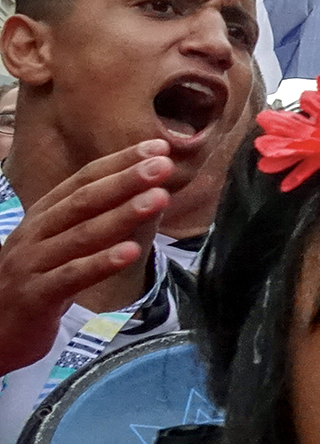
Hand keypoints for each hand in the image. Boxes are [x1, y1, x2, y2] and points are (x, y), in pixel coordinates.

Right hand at [0, 141, 172, 374]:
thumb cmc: (34, 284)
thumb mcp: (59, 248)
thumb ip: (90, 223)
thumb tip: (140, 198)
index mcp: (42, 218)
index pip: (83, 181)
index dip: (119, 163)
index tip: (158, 148)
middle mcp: (34, 234)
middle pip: (83, 201)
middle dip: (125, 180)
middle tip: (163, 164)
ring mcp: (32, 264)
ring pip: (81, 234)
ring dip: (122, 214)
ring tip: (158, 198)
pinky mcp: (35, 295)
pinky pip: (71, 276)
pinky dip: (101, 262)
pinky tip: (130, 252)